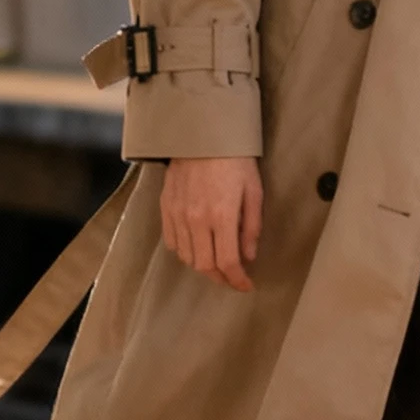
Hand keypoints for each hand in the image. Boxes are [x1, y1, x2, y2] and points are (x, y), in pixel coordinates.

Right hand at [161, 156, 262, 290]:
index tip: (246, 285)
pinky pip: (172, 242)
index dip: (238, 280)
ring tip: (217, 263)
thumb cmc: (235, 160)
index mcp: (222, 215)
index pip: (228, 262)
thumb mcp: (254, 191)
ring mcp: (178, 214)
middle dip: (221, 278)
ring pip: (187, 257)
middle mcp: (197, 219)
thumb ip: (251, 227)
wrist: (202, 134)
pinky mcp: (166, 207)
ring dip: (203, 266)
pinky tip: (197, 247)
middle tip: (233, 278)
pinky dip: (185, 251)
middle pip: (205, 266)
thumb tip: (249, 257)